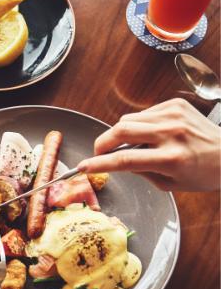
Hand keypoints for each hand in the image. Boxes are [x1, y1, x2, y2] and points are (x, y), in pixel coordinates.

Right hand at [77, 98, 220, 190]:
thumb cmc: (203, 173)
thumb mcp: (170, 184)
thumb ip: (141, 171)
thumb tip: (117, 161)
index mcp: (171, 158)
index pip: (125, 160)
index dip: (99, 164)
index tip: (83, 166)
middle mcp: (172, 133)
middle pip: (121, 131)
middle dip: (102, 143)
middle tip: (99, 153)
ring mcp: (174, 115)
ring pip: (128, 120)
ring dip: (120, 134)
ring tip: (129, 145)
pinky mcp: (176, 104)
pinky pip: (143, 113)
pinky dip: (138, 124)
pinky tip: (149, 134)